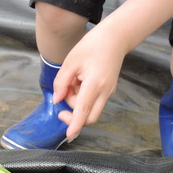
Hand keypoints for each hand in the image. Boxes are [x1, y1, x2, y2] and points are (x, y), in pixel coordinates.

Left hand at [52, 25, 126, 140]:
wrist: (115, 37)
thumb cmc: (92, 46)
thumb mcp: (70, 61)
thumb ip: (61, 83)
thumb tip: (57, 100)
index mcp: (94, 84)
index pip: (83, 111)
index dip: (75, 125)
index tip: (69, 135)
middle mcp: (104, 92)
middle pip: (89, 117)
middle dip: (74, 113)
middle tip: (64, 95)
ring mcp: (108, 92)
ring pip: (91, 109)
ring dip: (78, 102)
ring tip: (74, 80)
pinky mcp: (108, 90)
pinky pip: (94, 101)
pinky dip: (84, 96)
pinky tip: (81, 80)